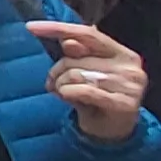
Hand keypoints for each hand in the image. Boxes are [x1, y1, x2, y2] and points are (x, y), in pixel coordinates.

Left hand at [32, 20, 150, 143]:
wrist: (113, 132)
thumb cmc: (97, 98)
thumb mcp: (86, 73)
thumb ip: (78, 55)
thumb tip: (68, 40)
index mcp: (123, 53)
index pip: (88, 33)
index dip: (58, 28)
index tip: (30, 27)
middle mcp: (130, 67)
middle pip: (76, 58)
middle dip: (56, 71)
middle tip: (52, 83)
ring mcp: (130, 86)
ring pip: (76, 75)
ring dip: (60, 85)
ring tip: (62, 93)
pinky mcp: (124, 104)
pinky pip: (84, 91)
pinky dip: (68, 93)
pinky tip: (67, 97)